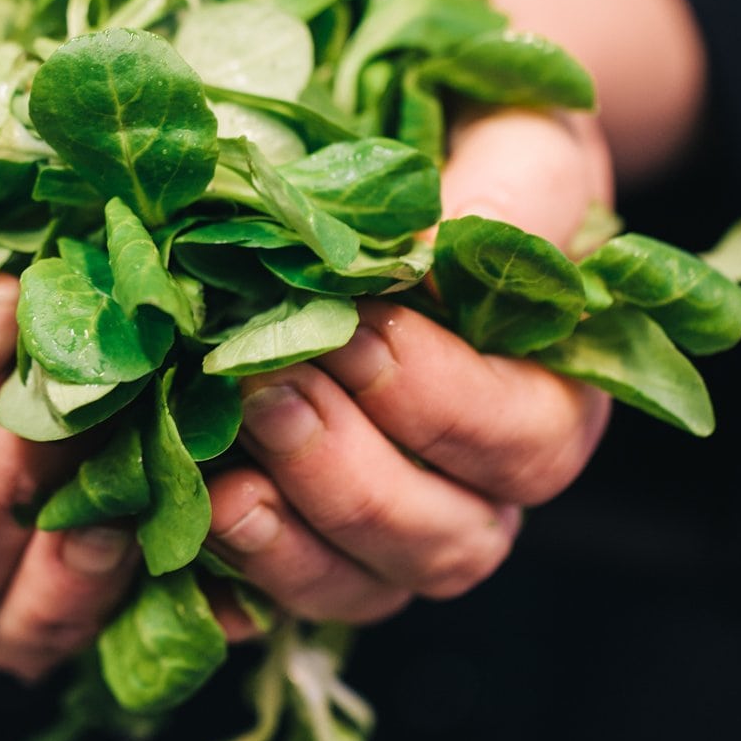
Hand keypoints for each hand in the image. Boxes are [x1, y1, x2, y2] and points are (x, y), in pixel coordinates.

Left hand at [204, 106, 614, 633]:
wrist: (418, 155)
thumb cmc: (481, 152)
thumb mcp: (520, 143)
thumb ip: (512, 195)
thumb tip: (432, 254)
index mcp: (550, 397)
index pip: (516, 441)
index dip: (436, 400)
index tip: (355, 329)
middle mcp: (480, 484)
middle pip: (444, 538)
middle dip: (350, 476)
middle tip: (268, 394)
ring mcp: (393, 524)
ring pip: (364, 585)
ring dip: (291, 543)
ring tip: (224, 479)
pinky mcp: (305, 535)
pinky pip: (278, 597)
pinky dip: (233, 573)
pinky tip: (190, 521)